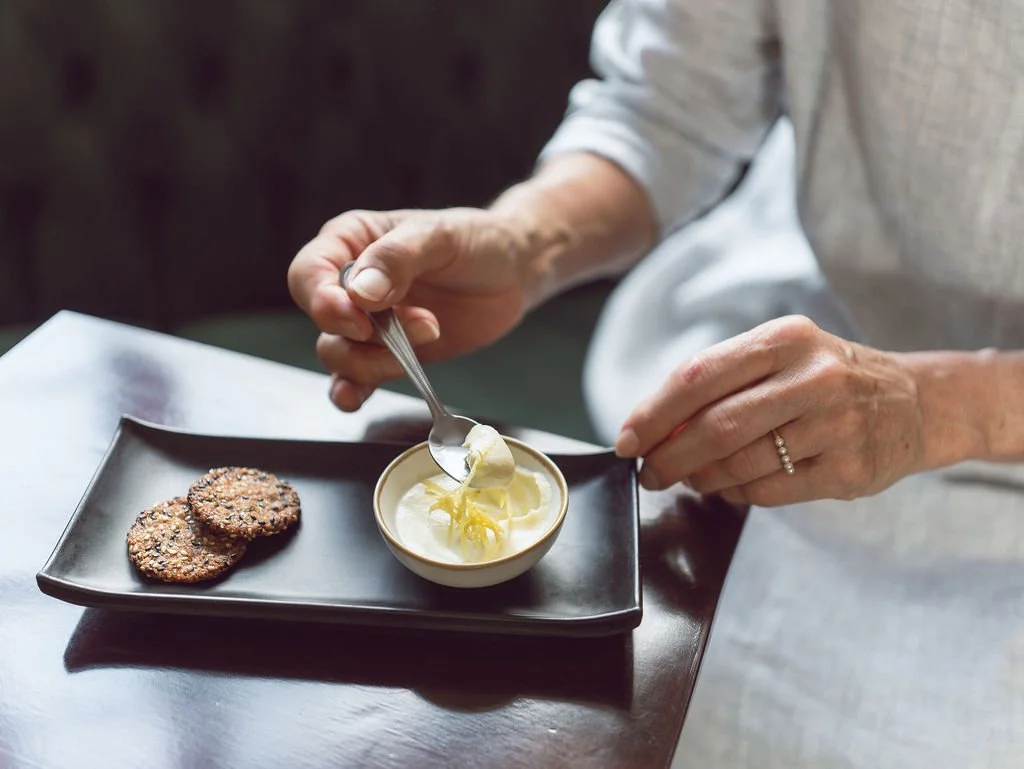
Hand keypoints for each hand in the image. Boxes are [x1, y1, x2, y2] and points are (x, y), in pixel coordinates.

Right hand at [288, 208, 532, 410]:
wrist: (513, 274)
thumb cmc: (476, 241)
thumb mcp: (440, 237)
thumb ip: (397, 259)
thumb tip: (360, 293)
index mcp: (351, 241)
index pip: (308, 274)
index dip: (324, 302)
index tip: (361, 319)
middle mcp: (350, 284)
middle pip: (322, 322)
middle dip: (361, 336)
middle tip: (416, 326)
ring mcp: (368, 322)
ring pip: (338, 355)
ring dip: (375, 361)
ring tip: (429, 335)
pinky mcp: (388, 354)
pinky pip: (355, 380)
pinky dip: (352, 391)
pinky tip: (355, 398)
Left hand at [615, 316, 926, 505]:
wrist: (917, 403)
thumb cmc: (828, 378)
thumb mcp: (782, 357)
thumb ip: (722, 384)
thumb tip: (654, 428)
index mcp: (785, 339)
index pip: (698, 376)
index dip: (653, 413)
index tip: (627, 439)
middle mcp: (812, 378)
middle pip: (714, 426)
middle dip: (668, 456)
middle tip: (649, 471)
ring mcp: (834, 425)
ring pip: (739, 464)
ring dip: (701, 478)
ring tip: (690, 477)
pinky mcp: (848, 470)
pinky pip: (769, 491)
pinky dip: (737, 494)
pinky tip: (732, 486)